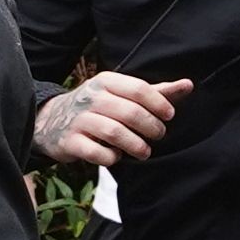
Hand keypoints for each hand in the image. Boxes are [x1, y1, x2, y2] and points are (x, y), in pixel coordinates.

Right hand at [38, 69, 189, 166]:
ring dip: (136, 145)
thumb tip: (188, 85)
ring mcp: (79, 120)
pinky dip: (111, 158)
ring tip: (144, 152)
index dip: (159, 104)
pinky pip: (97, 153)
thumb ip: (154, 91)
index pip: (139, 89)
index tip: (169, 116)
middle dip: (151, 127)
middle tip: (158, 136)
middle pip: (130, 112)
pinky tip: (116, 156)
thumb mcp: (121, 94)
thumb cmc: (98, 107)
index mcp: (106, 81)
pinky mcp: (70, 142)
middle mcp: (91, 97)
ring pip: (114, 132)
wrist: (51, 121)